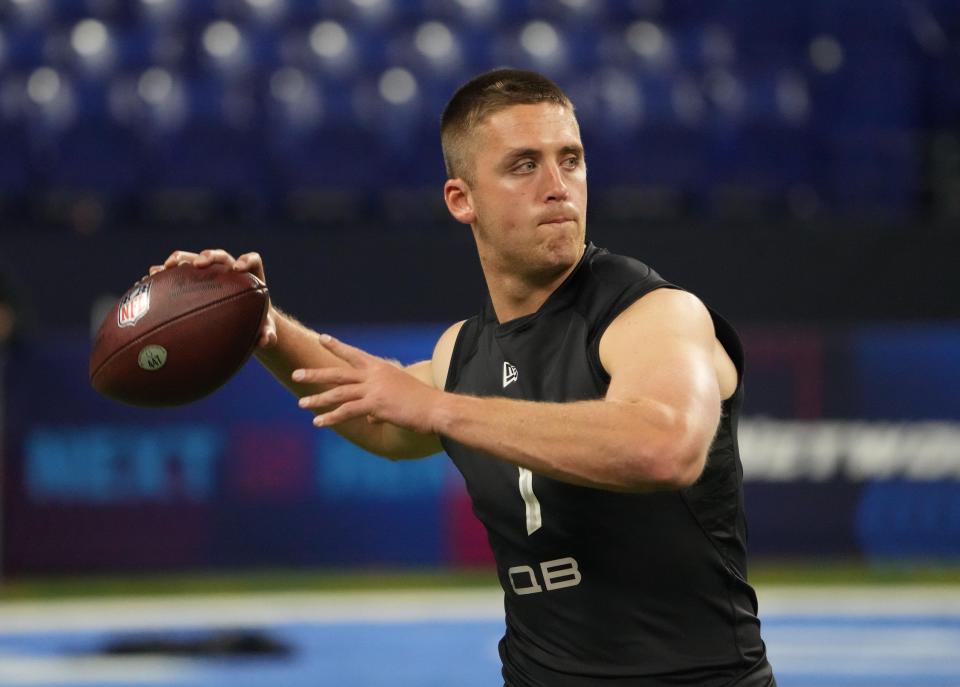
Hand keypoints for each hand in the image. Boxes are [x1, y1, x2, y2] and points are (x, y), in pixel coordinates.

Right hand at [148, 249, 276, 347]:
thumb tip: (266, 341)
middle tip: (199, 263)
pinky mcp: (192, 280)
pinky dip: (164, 274)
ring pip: (194, 258)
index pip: (252, 260)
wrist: (240, 322)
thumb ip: (268, 335)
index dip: (246, 260)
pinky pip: (176, 273)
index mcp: (250, 277)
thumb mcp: (263, 330)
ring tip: (167, 266)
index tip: (238, 269)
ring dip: (181, 259)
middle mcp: (228, 270)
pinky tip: (150, 279)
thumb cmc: (255, 324)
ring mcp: (209, 273)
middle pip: (220, 256)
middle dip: (209, 256)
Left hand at [293, 335, 441, 434]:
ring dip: (318, 398)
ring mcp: (374, 389)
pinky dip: (331, 417)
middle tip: (297, 374)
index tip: (322, 337)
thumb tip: (371, 419)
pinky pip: (347, 411)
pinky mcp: (375, 404)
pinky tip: (318, 422)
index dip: (337, 346)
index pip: (354, 354)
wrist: (436, 408)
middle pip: (338, 372)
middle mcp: (374, 375)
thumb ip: (380, 407)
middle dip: (316, 374)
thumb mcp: (398, 397)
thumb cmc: (421, 402)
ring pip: (338, 392)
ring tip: (301, 403)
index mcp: (380, 367)